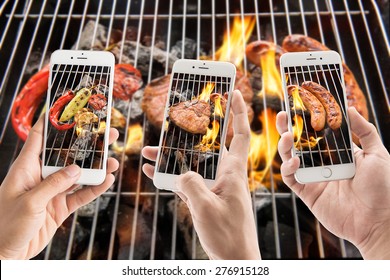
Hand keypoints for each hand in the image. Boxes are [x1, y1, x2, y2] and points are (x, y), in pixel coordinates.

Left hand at [0, 117, 118, 259]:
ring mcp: (53, 191)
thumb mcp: (29, 202)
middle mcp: (41, 176)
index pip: (39, 138)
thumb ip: (53, 185)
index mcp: (27, 169)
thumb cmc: (5, 225)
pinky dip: (95, 188)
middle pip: (68, 154)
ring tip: (113, 160)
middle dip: (88, 143)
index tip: (69, 107)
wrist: (6, 254)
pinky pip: (82, 194)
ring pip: (79, 174)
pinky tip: (107, 181)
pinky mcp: (61, 206)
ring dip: (97, 167)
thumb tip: (77, 169)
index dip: (53, 121)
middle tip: (107, 133)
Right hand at [142, 90, 259, 259]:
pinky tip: (152, 170)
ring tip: (149, 149)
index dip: (238, 111)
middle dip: (191, 131)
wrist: (233, 259)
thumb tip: (182, 172)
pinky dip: (170, 175)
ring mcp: (213, 186)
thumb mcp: (206, 208)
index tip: (233, 92)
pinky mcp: (204, 197)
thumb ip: (191, 184)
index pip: (240, 134)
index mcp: (233, 171)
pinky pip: (185, 181)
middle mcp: (224, 174)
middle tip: (176, 118)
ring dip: (172, 156)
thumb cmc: (228, 236)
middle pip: (208, 144)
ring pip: (192, 163)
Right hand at [276, 107, 389, 258]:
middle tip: (281, 115)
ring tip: (286, 136)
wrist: (379, 221)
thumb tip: (350, 109)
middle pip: (299, 142)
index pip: (317, 132)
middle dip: (288, 129)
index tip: (298, 105)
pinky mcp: (306, 192)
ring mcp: (313, 177)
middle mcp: (323, 162)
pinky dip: (288, 168)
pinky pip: (291, 178)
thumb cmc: (383, 188)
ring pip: (290, 158)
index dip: (307, 120)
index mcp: (338, 152)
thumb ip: (365, 131)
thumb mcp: (378, 154)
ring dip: (285, 146)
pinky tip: (294, 161)